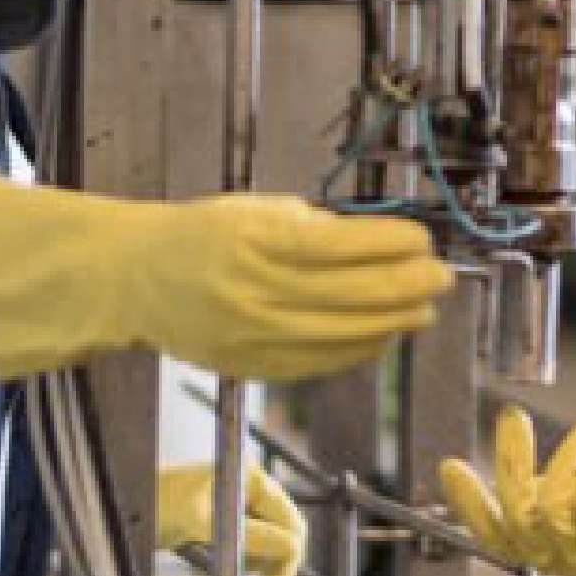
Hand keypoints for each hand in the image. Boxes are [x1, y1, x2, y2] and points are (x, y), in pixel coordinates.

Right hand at [0, 182, 451, 380]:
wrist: (133, 278)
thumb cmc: (200, 235)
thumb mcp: (255, 211)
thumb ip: (315, 228)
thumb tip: (385, 243)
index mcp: (254, 241)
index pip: (340, 247)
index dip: (391, 246)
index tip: (423, 240)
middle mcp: (252, 291)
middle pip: (349, 294)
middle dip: (406, 286)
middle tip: (441, 277)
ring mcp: (250, 335)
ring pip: (341, 335)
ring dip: (392, 323)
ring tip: (423, 309)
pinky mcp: (250, 365)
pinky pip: (318, 363)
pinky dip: (358, 351)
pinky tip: (384, 336)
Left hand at [153, 460, 305, 575]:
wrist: (122, 504)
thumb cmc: (155, 506)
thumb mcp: (203, 524)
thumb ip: (250, 536)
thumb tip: (291, 549)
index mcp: (249, 478)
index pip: (289, 523)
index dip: (287, 559)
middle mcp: (250, 488)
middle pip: (285, 533)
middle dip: (276, 565)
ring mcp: (239, 504)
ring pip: (269, 543)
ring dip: (258, 567)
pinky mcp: (226, 520)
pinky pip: (248, 546)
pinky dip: (241, 564)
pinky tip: (219, 573)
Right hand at [434, 407, 575, 575]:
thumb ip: (544, 490)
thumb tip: (508, 458)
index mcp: (543, 551)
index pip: (491, 534)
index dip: (467, 503)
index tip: (450, 466)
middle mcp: (559, 562)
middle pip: (517, 512)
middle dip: (510, 458)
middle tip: (513, 415)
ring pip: (554, 501)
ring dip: (573, 453)